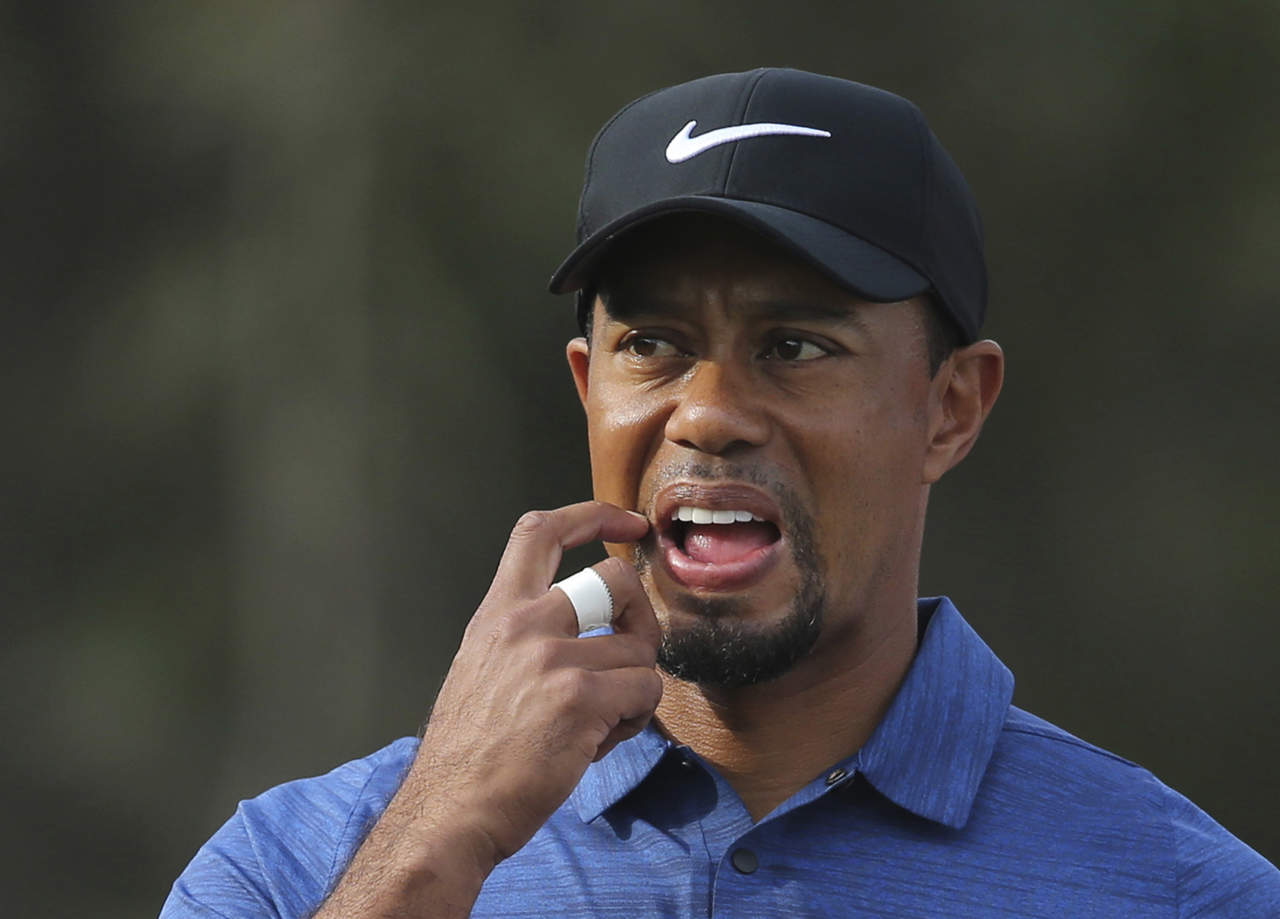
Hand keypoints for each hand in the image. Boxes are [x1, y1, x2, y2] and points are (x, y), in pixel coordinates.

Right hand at [316, 501, 660, 916]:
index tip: (627, 523)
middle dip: (642, 612)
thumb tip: (591, 628)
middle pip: (615, 577)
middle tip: (634, 649)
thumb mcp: (481, 667)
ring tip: (603, 719)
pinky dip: (637, 716)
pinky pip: (647, 689)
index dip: (592, 516)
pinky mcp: (581, 698)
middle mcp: (524, 624)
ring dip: (635, 686)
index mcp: (497, 613)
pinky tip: (603, 738)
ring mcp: (553, 659)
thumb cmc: (470, 752)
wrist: (451, 810)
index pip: (540, 531)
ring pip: (641, 647)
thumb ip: (526, 636)